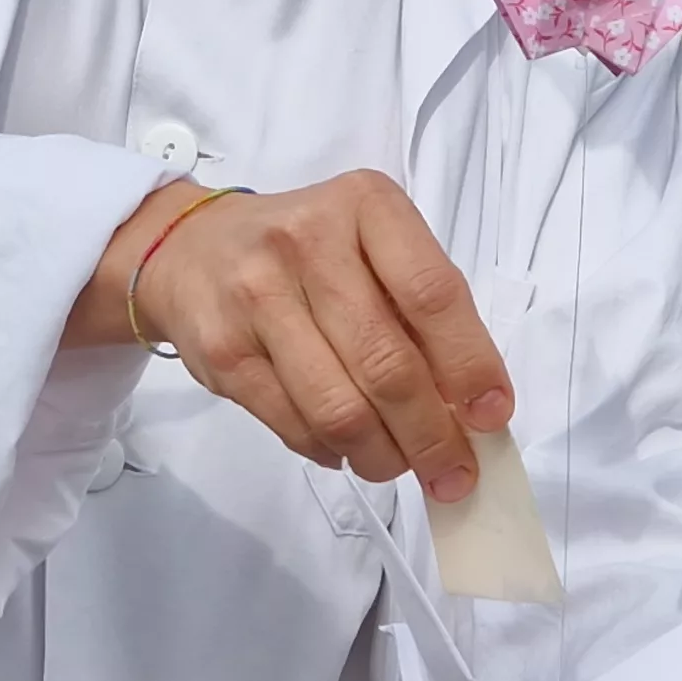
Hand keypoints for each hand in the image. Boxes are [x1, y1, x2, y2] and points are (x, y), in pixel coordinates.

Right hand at [77, 172, 512, 500]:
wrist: (189, 247)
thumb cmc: (306, 249)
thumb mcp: (370, 243)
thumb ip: (420, 308)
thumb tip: (471, 406)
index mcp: (365, 206)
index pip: (432, 293)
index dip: (469, 364)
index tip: (492, 416)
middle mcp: (308, 241)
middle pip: (387, 363)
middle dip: (431, 435)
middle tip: (455, 474)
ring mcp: (257, 295)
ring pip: (339, 408)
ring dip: (382, 456)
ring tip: (399, 466)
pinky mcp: (224, 350)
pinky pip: (293, 425)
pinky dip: (332, 452)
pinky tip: (348, 451)